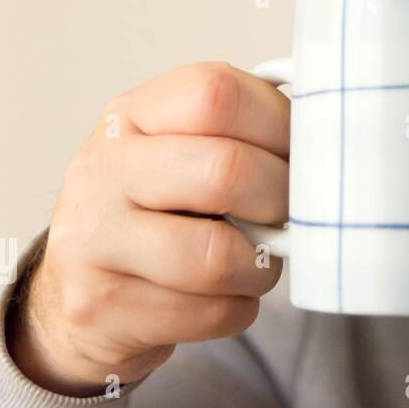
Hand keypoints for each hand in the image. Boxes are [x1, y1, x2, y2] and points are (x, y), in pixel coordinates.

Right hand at [7, 62, 288, 395]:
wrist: (80, 287)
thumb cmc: (160, 209)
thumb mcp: (184, 150)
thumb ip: (243, 132)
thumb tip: (328, 140)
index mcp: (132, 115)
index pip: (217, 95)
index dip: (280, 126)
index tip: (301, 154)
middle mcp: (101, 168)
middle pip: (226, 171)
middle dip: (279, 200)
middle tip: (287, 215)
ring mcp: (92, 239)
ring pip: (217, 257)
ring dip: (261, 267)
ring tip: (256, 260)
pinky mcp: (100, 306)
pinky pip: (209, 313)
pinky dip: (237, 308)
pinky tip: (222, 295)